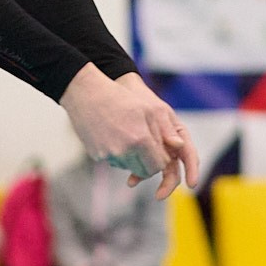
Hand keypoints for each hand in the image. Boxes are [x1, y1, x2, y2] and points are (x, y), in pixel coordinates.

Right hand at [60, 67, 196, 200]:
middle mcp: (125, 151)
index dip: (162, 158)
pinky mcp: (97, 156)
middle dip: (149, 162)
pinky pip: (115, 162)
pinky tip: (115, 136)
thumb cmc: (119, 98)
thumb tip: (179, 147)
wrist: (86, 94)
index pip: (159, 165)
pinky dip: (119, 155)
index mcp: (141, 140)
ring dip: (134, 158)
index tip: (159, 148)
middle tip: (146, 146)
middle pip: (145, 171)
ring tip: (129, 136)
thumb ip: (166, 129)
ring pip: (130, 167)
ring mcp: (109, 155)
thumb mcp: (149, 108)